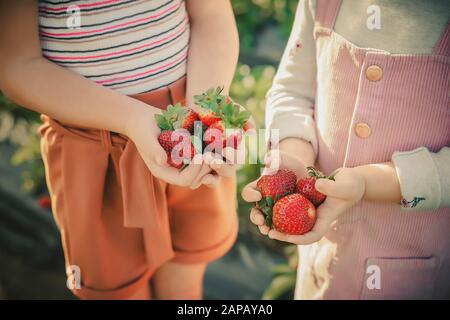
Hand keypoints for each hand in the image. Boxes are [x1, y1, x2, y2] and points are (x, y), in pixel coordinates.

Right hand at [125, 105, 215, 187]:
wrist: (142, 119)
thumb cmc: (142, 128)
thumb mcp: (146, 137)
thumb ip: (153, 149)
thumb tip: (162, 161)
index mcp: (163, 172)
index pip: (183, 180)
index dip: (194, 171)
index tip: (200, 156)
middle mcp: (174, 171)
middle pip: (196, 179)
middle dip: (205, 168)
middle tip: (213, 153)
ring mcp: (182, 163)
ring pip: (201, 171)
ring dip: (210, 162)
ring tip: (216, 149)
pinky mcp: (188, 154)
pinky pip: (202, 160)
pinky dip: (208, 153)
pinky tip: (215, 143)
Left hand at [202, 102, 254, 177]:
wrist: (199, 105)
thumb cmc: (221, 107)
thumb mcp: (235, 109)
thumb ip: (246, 120)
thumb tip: (251, 134)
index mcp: (236, 149)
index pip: (239, 157)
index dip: (234, 156)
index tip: (225, 150)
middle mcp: (226, 159)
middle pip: (228, 170)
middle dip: (221, 166)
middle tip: (210, 159)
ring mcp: (212, 164)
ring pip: (216, 178)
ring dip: (211, 178)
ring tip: (203, 174)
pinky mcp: (198, 166)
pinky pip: (200, 179)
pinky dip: (199, 180)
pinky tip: (196, 180)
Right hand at [241, 150, 308, 234]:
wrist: (308, 178)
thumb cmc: (293, 166)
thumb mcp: (287, 159)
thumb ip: (277, 156)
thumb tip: (267, 160)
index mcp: (258, 188)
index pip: (248, 193)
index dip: (249, 195)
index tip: (258, 196)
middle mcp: (263, 202)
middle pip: (254, 212)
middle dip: (255, 217)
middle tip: (261, 219)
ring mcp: (274, 212)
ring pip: (264, 223)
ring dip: (264, 228)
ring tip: (268, 231)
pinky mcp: (285, 219)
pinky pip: (279, 227)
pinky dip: (279, 232)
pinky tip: (282, 233)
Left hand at [246, 166, 365, 244]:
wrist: (350, 180)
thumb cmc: (351, 184)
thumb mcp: (344, 186)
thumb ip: (332, 187)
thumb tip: (316, 185)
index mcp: (325, 219)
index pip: (313, 235)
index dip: (301, 239)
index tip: (289, 238)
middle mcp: (315, 218)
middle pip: (298, 233)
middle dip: (283, 235)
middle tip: (268, 232)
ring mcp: (309, 211)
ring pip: (291, 223)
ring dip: (277, 224)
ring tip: (263, 222)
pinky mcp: (304, 202)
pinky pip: (290, 209)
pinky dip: (280, 209)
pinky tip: (267, 205)